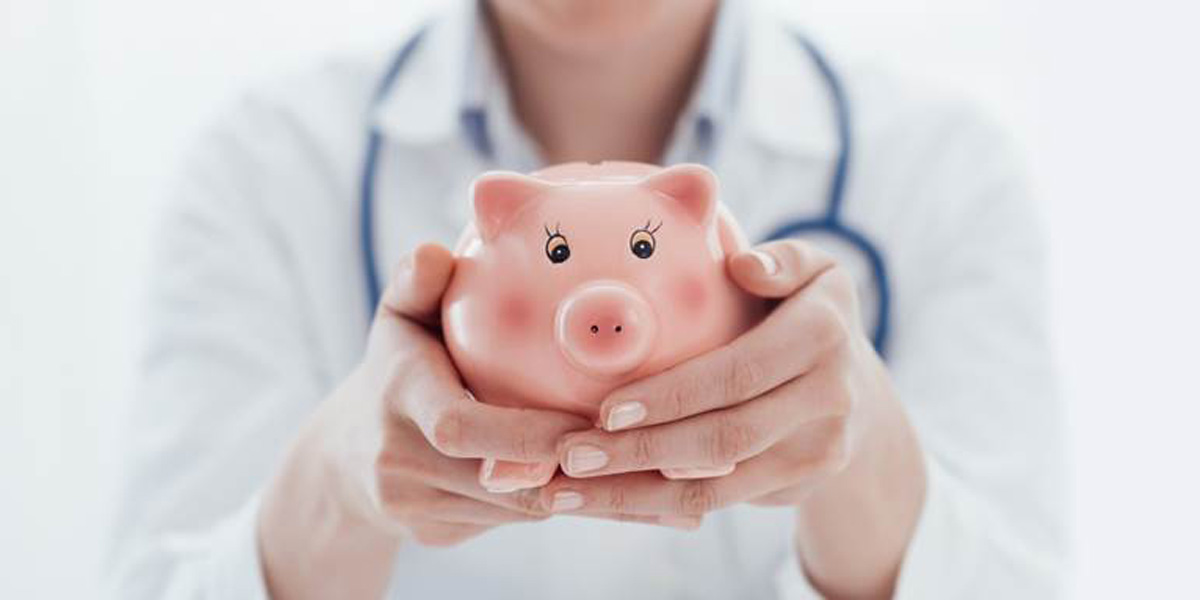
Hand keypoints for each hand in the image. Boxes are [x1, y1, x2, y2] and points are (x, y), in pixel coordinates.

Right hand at [259, 244, 589, 598]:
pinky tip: (586, 476)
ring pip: (512, 508)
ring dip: (566, 485)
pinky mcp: (433, 535)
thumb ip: (416, 282)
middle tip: (622, 442)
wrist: (346, 457)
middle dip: (564, 466)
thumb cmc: (396, 368)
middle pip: (496, 478)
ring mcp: (414, 507)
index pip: (457, 426)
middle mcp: (398, 460)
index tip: (583, 419)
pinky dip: (546, 499)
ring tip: (619, 457)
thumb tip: (435, 252)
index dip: (525, 433)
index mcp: (397, 397)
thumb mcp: (399, 319)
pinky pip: (506, 522)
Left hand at [537, 240, 924, 595]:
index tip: (606, 409)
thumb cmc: (804, 311)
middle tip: (571, 454)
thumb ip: (781, 259)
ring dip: (634, 492)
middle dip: (640, 452)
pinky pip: (717, 503)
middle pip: (725, 437)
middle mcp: (829, 397)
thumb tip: (744, 265)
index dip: (673, 396)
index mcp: (822, 334)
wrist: (858, 390)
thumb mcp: (812, 270)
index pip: (738, 372)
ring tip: (566, 490)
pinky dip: (655, 505)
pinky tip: (603, 500)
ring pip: (716, 485)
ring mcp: (818, 451)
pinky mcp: (796, 487)